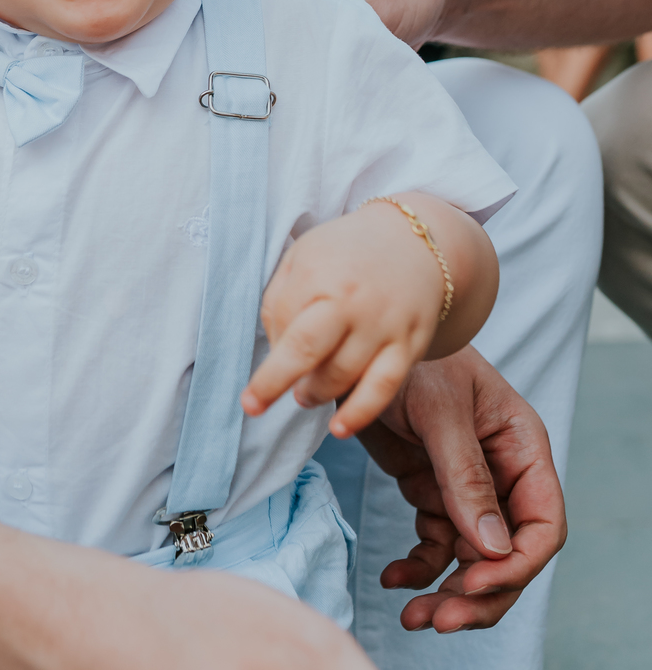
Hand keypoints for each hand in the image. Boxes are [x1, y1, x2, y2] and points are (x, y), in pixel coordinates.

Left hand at [242, 194, 495, 437]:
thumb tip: (275, 352)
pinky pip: (383, 387)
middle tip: (255, 404)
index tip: (253, 384)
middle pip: (306, 349)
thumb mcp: (302, 257)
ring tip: (305, 395)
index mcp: (317, 274)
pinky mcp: (410, 344)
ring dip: (315, 394)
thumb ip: (279, 300)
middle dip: (275, 382)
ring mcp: (383, 324)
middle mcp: (350, 300)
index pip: (281, 323)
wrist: (416, 240)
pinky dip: (359, 413)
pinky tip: (339, 428)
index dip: (269, 350)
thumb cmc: (346, 254)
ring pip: (342, 374)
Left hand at [358, 347, 566, 632]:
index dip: (515, 565)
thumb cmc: (413, 358)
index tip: (473, 582)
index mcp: (523, 449)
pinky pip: (434, 546)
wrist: (361, 342)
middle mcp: (502, 474)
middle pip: (508, 555)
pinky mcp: (430, 492)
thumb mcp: (439, 411)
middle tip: (439, 622)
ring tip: (412, 617)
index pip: (542, 524)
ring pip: (470, 560)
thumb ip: (464, 476)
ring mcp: (467, 488)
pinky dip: (417, 569)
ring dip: (445, 593)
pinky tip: (392, 579)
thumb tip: (491, 547)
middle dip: (479, 594)